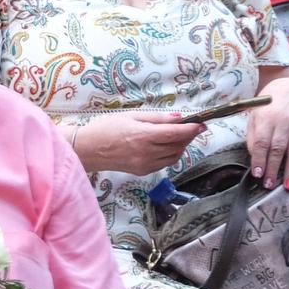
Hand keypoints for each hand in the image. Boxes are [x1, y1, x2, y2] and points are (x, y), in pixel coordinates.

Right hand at [72, 113, 205, 176]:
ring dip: (180, 147)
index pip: (177, 134)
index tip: (202, 124)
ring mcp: (145, 164)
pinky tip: (163, 147)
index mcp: (144, 136)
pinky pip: (164, 163)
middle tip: (189, 127)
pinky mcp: (142, 172)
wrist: (87, 149)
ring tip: (176, 137)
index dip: (192, 129)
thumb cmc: (106, 128)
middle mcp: (146, 153)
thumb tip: (179, 118)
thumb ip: (157, 118)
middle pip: (178, 146)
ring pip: (174, 157)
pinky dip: (169, 155)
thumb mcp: (132, 116)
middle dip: (187, 136)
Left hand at [247, 77, 288, 187]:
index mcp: (266, 117)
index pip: (260, 142)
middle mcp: (284, 120)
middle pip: (278, 148)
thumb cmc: (268, 103)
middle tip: (269, 185)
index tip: (257, 174)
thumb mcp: (254, 114)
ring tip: (288, 185)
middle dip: (273, 168)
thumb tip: (254, 156)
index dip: (259, 159)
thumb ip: (253, 135)